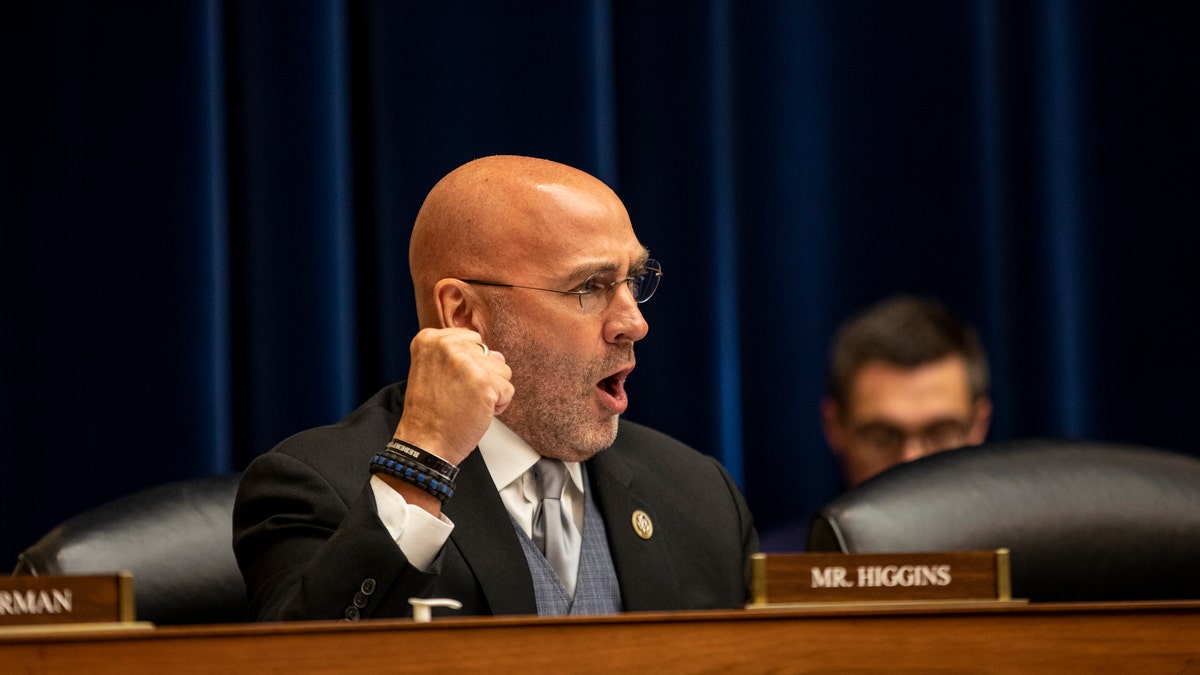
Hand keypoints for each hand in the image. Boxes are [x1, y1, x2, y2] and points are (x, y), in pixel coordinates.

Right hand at [392, 327, 512, 466]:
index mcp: (431, 339)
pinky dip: (498, 405)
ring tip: (468, 403)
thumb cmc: (429, 413)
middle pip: (488, 354)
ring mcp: (467, 362)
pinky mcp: (485, 382)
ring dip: (491, 390)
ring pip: (502, 370)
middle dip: (480, 376)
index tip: (449, 382)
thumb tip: (496, 354)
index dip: (467, 366)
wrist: (424, 442)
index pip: (471, 340)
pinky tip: (477, 412)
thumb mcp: (433, 370)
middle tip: (458, 395)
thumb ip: (461, 354)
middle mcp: (447, 346)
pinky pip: (508, 390)